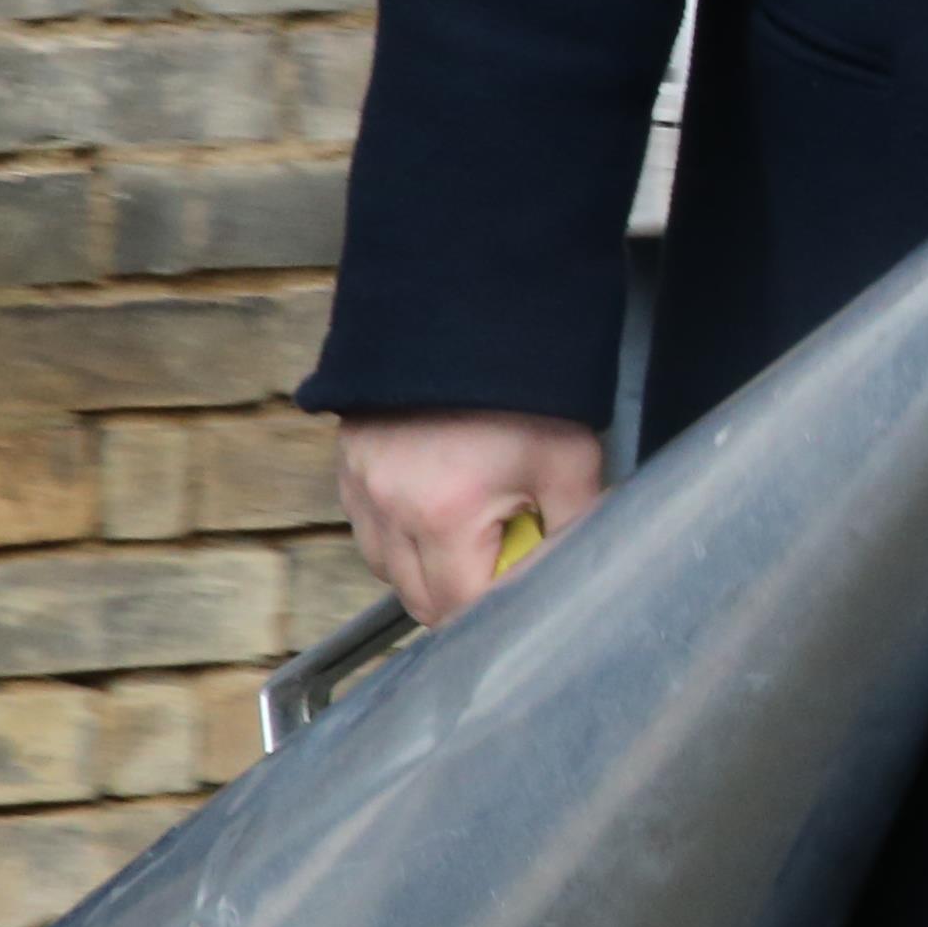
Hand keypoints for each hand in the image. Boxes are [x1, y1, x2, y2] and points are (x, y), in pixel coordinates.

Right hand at [338, 410, 606, 625]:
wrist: (462, 314)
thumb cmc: (519, 390)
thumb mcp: (569, 457)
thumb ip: (576, 526)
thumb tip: (581, 573)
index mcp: (442, 517)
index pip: (461, 609)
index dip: (498, 612)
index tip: (526, 597)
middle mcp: (387, 513)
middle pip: (418, 600)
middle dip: (464, 597)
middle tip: (505, 568)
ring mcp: (358, 492)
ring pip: (389, 570)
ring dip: (429, 570)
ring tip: (474, 534)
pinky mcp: (346, 471)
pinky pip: (371, 532)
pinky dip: (403, 536)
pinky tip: (439, 508)